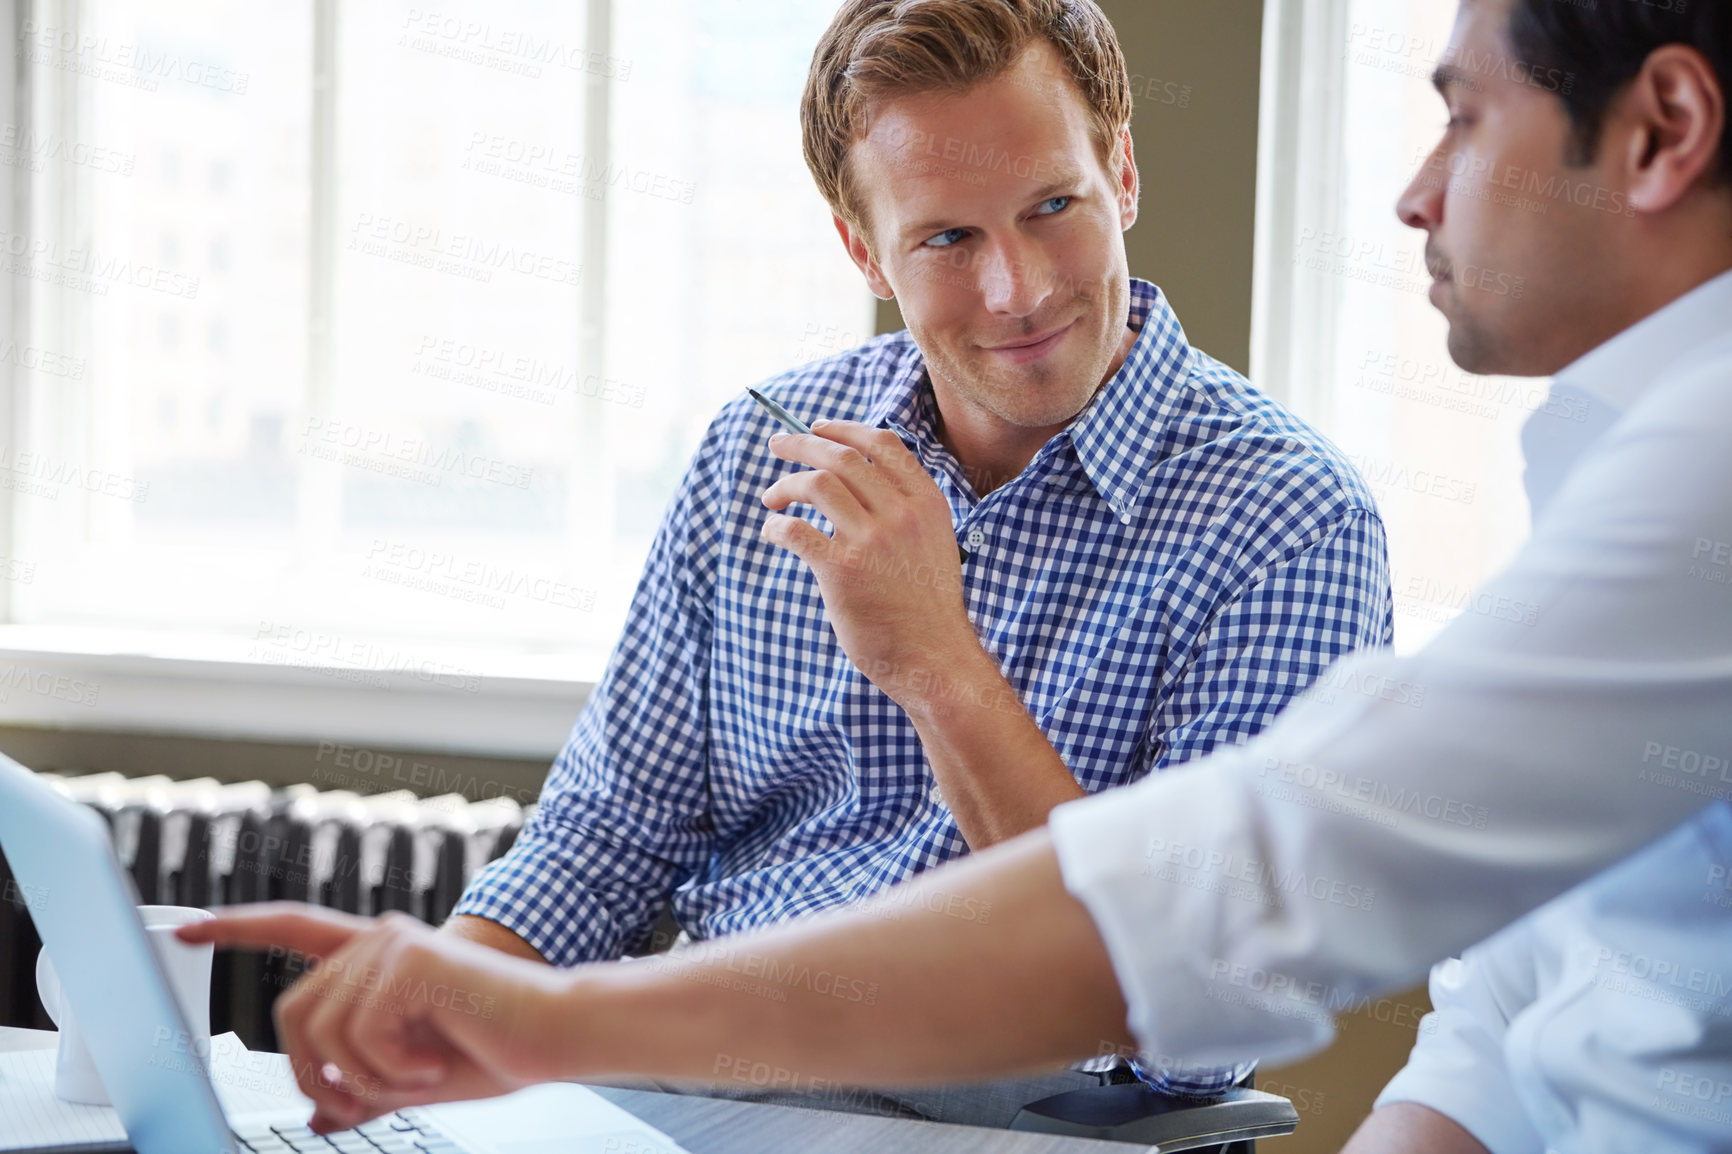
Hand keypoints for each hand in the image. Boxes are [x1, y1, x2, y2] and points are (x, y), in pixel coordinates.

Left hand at [177, 904, 571, 1132]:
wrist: (554, 1037)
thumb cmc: (495, 1051)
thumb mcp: (411, 1079)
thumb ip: (362, 1086)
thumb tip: (318, 1116)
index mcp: (378, 962)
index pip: (294, 930)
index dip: (237, 928)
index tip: (186, 927)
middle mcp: (379, 940)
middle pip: (292, 1011)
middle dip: (310, 1072)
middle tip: (353, 1104)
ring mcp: (393, 944)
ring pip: (321, 1029)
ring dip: (362, 1077)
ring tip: (414, 1079)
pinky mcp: (409, 959)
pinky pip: (358, 1033)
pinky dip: (390, 1068)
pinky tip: (433, 1062)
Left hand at [760, 420, 982, 704]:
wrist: (935, 657)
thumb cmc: (927, 606)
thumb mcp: (934, 543)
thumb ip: (906, 511)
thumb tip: (858, 482)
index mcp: (926, 502)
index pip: (881, 444)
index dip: (843, 428)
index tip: (817, 427)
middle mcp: (901, 514)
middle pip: (841, 456)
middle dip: (801, 444)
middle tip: (777, 446)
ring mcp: (873, 541)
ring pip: (817, 484)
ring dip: (785, 485)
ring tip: (771, 498)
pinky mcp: (843, 571)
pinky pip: (797, 531)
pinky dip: (777, 527)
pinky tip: (774, 533)